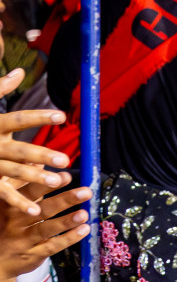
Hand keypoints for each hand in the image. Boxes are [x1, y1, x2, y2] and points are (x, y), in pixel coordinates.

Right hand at [0, 69, 73, 216]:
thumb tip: (20, 71)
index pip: (16, 119)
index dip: (38, 117)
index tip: (61, 116)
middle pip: (16, 149)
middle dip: (39, 154)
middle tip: (65, 159)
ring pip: (11, 171)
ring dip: (33, 178)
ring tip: (56, 182)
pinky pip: (1, 192)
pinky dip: (17, 202)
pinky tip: (36, 210)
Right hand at [0, 177, 89, 281]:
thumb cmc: (4, 224)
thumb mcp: (7, 203)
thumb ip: (22, 184)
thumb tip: (37, 162)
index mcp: (9, 205)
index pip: (29, 192)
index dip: (47, 184)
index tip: (66, 176)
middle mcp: (15, 221)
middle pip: (41, 209)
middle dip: (64, 200)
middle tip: (85, 192)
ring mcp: (23, 239)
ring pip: (47, 228)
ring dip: (67, 221)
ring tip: (85, 213)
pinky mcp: (33, 254)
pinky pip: (53, 246)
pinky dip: (69, 238)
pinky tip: (84, 229)